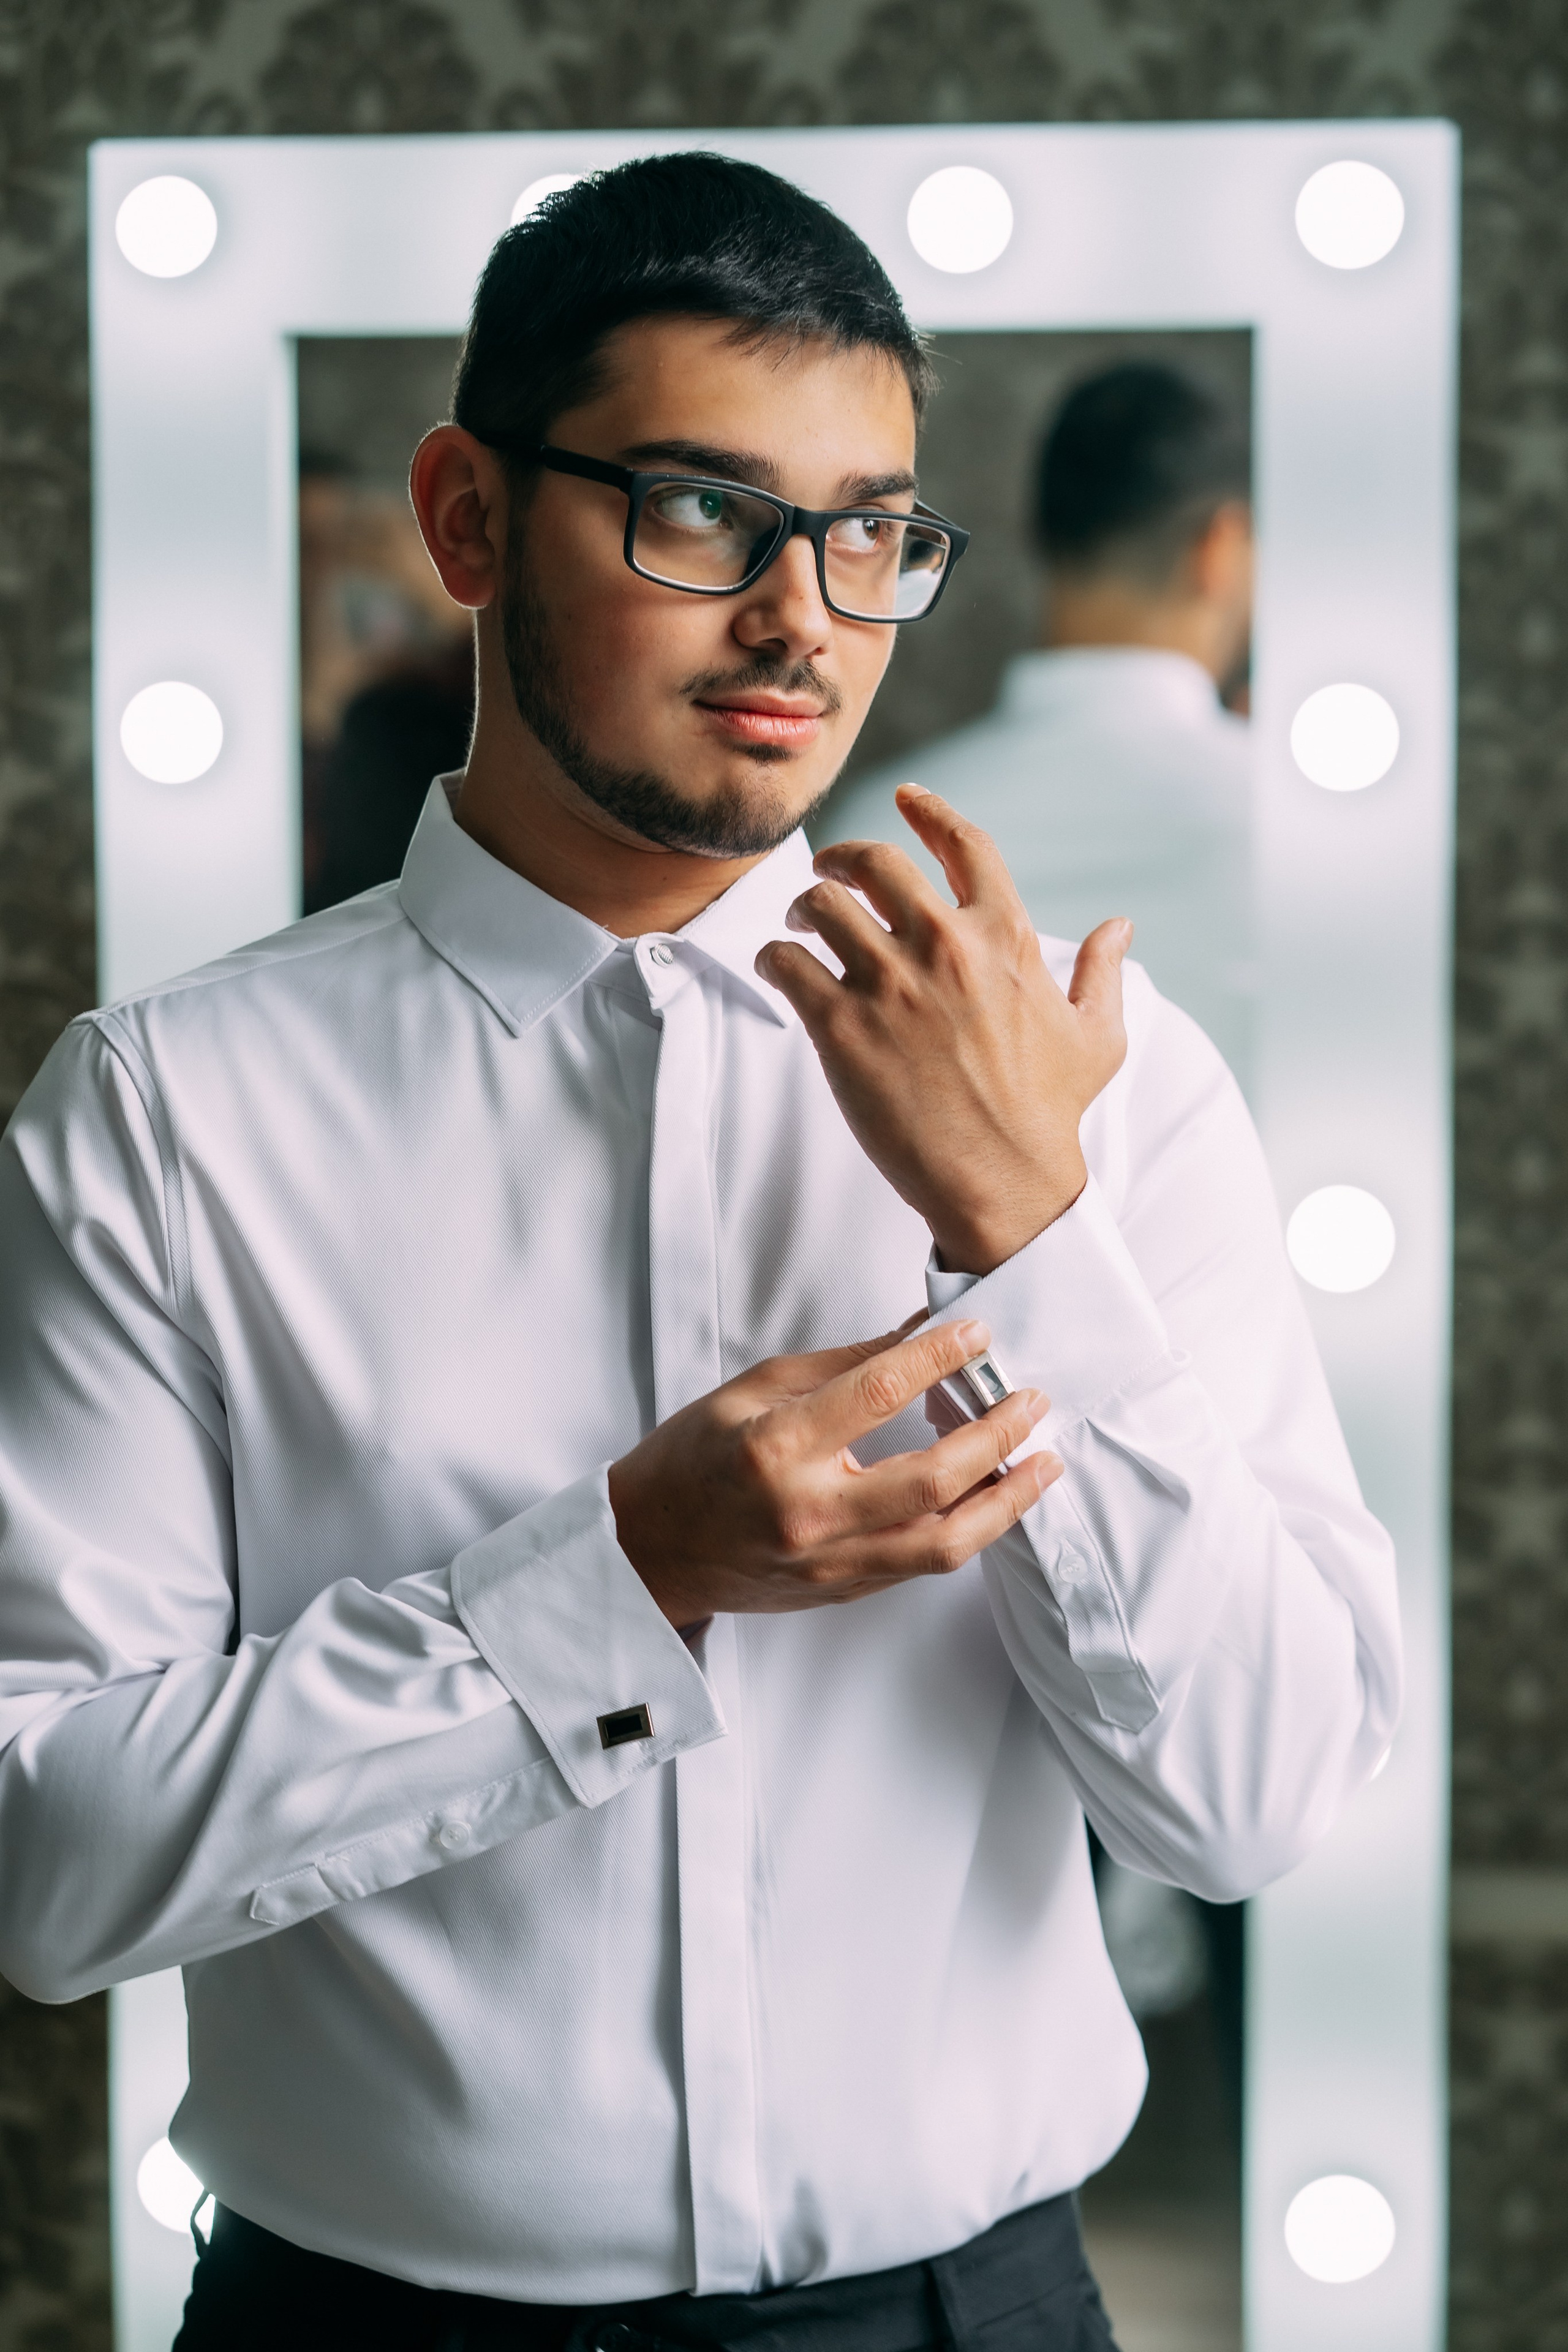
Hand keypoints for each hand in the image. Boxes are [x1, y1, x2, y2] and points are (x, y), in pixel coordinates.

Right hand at [607, 1316, 1061, 1627]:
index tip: (977, 1333)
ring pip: (945, 1541)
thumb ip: (847, 1365)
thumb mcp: (755, 1388)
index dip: (938, 1356)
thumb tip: (921, 1330)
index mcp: (777, 1448)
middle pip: (933, 1477)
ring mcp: (829, 1562)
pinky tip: (995, 1497)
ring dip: (1006, 1499)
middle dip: (997, 1434)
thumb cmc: (693, 1458)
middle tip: (1030, 1399)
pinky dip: (969, 1529)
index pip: (880, 1392)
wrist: (650, 1549)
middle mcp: (809, 1512)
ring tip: (1042, 1461)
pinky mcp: (844, 1590)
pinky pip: (923, 1563)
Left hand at [756, 786, 1131, 1273]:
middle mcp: (946, 947)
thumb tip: (1121, 928)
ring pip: (820, 905)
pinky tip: (781, 972)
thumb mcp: (1097, 1036)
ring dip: (802, 908)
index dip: (929, 811)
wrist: (1005, 1181)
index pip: (964, 844)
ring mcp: (891, 985)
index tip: (905, 797)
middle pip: (875, 861)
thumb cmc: (1050, 1114)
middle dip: (844, 857)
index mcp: (1005, 936)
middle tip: (828, 873)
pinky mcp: (843, 1028)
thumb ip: (1103, 973)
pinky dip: (774, 959)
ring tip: (800, 928)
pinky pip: (786, 962)